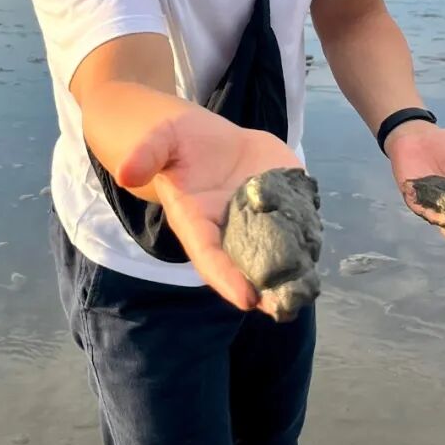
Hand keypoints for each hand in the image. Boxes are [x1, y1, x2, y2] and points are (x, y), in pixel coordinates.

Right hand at [116, 110, 300, 312]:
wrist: (202, 137)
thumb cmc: (176, 141)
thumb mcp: (159, 139)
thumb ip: (147, 154)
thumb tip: (126, 173)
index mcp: (196, 220)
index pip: (209, 254)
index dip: (226, 277)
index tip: (247, 299)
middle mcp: (227, 228)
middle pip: (244, 264)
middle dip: (265, 288)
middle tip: (286, 307)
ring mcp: (256, 219)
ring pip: (274, 250)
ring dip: (290, 271)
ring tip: (306, 289)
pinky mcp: (279, 202)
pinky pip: (293, 223)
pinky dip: (306, 238)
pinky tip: (317, 250)